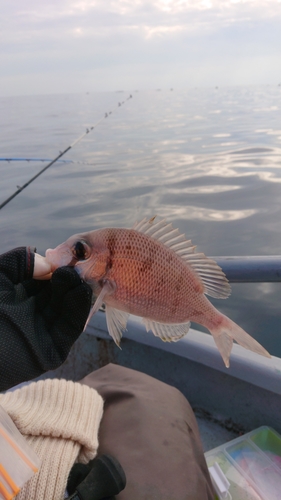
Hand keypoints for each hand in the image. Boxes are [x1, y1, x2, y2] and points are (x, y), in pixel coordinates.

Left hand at [0, 247, 91, 390]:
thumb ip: (17, 262)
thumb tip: (46, 263)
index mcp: (17, 298)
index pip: (43, 280)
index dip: (56, 267)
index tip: (67, 255)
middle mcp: (31, 314)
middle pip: (58, 293)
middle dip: (69, 278)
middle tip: (78, 265)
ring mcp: (43, 333)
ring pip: (67, 310)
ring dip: (76, 291)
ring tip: (79, 276)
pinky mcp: (52, 351)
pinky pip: (70, 329)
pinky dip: (79, 310)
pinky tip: (80, 292)